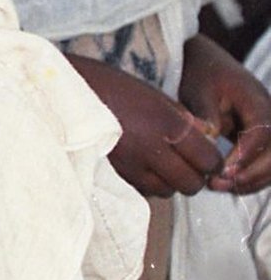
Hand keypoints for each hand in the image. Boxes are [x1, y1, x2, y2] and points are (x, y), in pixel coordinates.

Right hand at [64, 52, 223, 197]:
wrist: (67, 96)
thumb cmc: (113, 88)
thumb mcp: (155, 95)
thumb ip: (184, 120)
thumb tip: (207, 139)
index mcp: (168, 124)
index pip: (208, 160)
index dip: (212, 162)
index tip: (207, 157)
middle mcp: (154, 149)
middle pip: (191, 184)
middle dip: (194, 177)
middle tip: (187, 165)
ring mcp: (133, 166)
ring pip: (167, 192)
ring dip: (169, 183)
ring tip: (161, 165)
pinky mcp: (116, 176)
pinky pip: (143, 191)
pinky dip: (148, 185)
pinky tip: (142, 168)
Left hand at [179, 33, 270, 192]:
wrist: (205, 62)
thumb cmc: (200, 74)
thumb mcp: (197, 89)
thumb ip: (204, 112)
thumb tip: (209, 135)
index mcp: (257, 99)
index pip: (261, 132)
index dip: (245, 155)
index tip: (222, 171)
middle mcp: (270, 114)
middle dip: (250, 173)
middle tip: (219, 184)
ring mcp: (268, 126)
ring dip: (252, 179)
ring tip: (220, 187)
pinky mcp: (260, 137)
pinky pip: (265, 161)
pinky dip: (251, 176)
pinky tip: (227, 184)